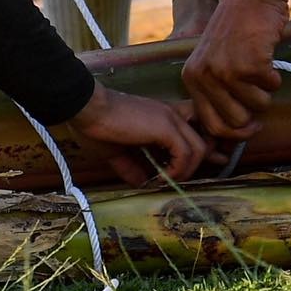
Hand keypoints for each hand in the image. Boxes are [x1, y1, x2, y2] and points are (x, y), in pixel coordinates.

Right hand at [67, 81, 209, 185]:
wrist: (87, 108)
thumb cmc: (96, 126)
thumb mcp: (115, 152)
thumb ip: (131, 167)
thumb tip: (141, 183)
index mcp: (160, 117)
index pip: (194, 129)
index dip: (202, 148)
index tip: (204, 163)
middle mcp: (170, 114)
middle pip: (203, 139)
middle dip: (204, 160)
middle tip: (191, 175)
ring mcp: (170, 119)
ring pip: (199, 148)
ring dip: (187, 169)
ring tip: (169, 179)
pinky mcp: (165, 127)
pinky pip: (186, 153)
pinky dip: (178, 169)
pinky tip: (163, 176)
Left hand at [179, 0, 289, 141]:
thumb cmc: (237, 30)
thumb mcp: (213, 60)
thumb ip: (215, 92)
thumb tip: (232, 135)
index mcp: (192, 77)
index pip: (211, 125)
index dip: (235, 133)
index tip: (250, 126)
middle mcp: (204, 76)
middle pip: (236, 123)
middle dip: (254, 113)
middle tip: (258, 93)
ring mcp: (225, 70)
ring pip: (257, 107)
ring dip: (265, 90)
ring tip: (257, 65)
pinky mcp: (249, 63)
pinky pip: (272, 87)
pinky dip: (275, 74)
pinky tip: (264, 53)